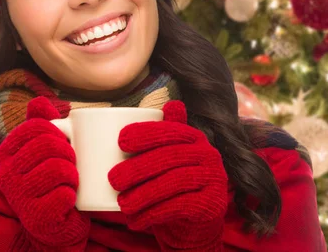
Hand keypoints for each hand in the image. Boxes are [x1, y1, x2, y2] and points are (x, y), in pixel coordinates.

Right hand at [0, 97, 89, 249]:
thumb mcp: (45, 147)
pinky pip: (64, 194)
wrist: (57, 222)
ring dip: (73, 173)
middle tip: (70, 164)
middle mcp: (6, 174)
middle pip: (48, 145)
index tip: (63, 144)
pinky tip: (68, 199)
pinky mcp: (36, 217)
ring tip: (70, 180)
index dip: (57, 132)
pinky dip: (73, 194)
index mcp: (5, 153)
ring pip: (58, 168)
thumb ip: (42, 122)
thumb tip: (38, 100)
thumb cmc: (51, 179)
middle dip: (68, 152)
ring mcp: (19, 197)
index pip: (36, 126)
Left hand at [108, 101, 227, 249]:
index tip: (121, 141)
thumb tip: (171, 102)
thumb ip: (163, 135)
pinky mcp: (213, 204)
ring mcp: (214, 179)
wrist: (194, 226)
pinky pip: (180, 206)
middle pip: (170, 157)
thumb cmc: (172, 186)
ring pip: (174, 183)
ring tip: (122, 203)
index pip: (171, 130)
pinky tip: (136, 221)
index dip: (147, 133)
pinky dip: (154, 214)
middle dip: (138, 167)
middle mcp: (209, 155)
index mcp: (196, 138)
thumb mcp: (166, 158)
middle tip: (112, 179)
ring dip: (143, 194)